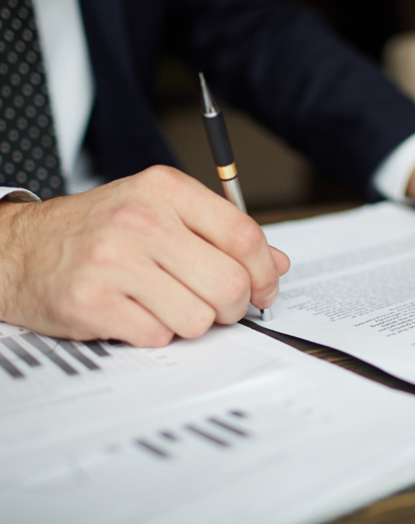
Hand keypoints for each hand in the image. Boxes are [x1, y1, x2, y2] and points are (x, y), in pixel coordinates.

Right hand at [0, 166, 289, 346]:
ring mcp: (113, 261)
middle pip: (228, 283)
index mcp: (166, 189)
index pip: (244, 234)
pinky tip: (134, 311)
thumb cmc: (99, 230)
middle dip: (233, 306)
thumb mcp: (161, 211)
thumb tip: (278, 263)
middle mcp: (141, 220)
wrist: (18, 249)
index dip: (265, 271)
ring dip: (190, 321)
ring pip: (197, 318)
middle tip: (219, 306)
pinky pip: (157, 336)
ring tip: (164, 303)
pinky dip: (154, 333)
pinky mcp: (91, 301)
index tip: (264, 288)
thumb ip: (222, 234)